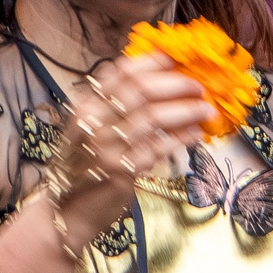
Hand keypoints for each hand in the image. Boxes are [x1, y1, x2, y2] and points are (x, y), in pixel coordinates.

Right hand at [45, 53, 211, 243]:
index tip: (177, 60)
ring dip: (186, 110)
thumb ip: (118, 107)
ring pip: (154, 117)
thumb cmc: (86, 168)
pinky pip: (160, 147)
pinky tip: (195, 133)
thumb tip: (164, 82)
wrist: (67, 212)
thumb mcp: (93, 130)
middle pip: (141, 90)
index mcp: (85, 106)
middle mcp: (92, 122)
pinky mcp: (120, 171)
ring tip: (205, 109)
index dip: (153, 63)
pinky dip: (181, 137)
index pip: (121, 72)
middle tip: (198, 86)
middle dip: (176, 84)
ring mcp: (105, 147)